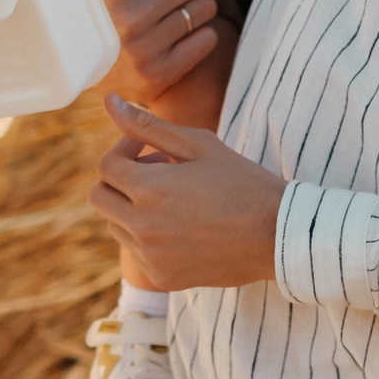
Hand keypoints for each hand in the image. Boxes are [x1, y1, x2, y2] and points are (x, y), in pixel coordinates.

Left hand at [89, 95, 284, 290]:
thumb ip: (148, 125)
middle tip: (156, 170)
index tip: (148, 147)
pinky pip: (136, 252)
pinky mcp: (163, 278)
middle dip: (120, 178)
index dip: (124, 148)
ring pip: (115, 226)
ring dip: (131, 207)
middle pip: (100, 197)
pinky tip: (180, 225)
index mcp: (150, 190)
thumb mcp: (198, 145)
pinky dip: (147, 236)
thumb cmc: (242, 182)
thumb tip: (108, 100)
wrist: (278, 235)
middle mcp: (143, 227)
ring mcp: (151, 257)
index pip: (107, 166)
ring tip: (171, 197)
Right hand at [91, 0, 229, 128]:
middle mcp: (129, 16)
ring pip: (207, 8)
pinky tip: (186, 33)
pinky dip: (203, 33)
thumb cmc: (118, 0)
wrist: (93, 61)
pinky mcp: (159, 73)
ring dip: (203, 4)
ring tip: (187, 7)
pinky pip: (207, 39)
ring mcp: (144, 48)